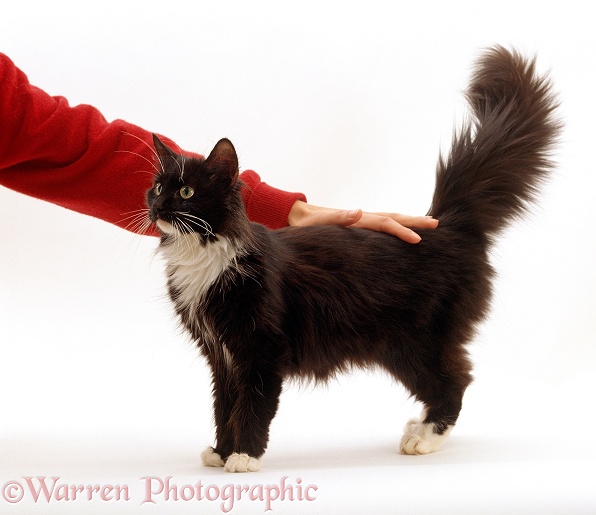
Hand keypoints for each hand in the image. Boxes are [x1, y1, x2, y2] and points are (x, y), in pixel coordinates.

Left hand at [288, 200, 437, 242]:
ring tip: (429, 223)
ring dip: (410, 221)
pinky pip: (384, 224)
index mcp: (358, 218)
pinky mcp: (360, 224)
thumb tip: (359, 211)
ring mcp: (363, 219)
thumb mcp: (319, 222)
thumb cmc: (308, 223)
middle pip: (394, 217)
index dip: (402, 231)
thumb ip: (338, 217)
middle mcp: (364, 216)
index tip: (418, 240)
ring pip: (392, 218)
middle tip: (437, 224)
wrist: (299, 214)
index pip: (386, 224)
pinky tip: (403, 229)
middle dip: (415, 221)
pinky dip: (398, 224)